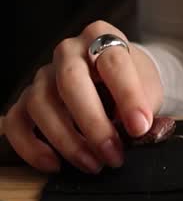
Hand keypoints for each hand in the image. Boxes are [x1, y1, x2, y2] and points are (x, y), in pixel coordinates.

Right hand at [2, 20, 162, 172]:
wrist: (116, 78)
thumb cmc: (131, 82)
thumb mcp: (148, 87)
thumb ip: (146, 108)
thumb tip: (146, 134)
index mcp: (102, 36)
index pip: (113, 62)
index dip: (128, 96)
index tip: (140, 126)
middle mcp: (68, 51)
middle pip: (71, 81)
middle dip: (93, 123)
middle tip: (113, 154)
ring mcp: (44, 75)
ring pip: (41, 103)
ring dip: (68, 141)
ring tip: (94, 164)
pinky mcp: (26, 100)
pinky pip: (16, 122)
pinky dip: (31, 147)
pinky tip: (55, 164)